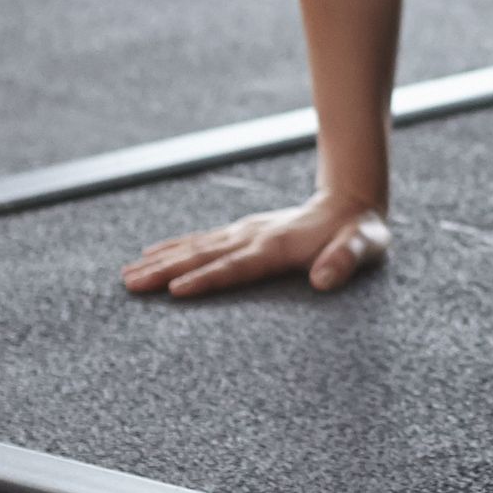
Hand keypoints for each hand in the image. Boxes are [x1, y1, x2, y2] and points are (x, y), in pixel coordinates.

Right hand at [121, 192, 388, 298]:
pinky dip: (174, 246)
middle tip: (129, 284)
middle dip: (166, 270)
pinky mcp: (243, 232)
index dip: (208, 278)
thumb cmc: (361, 232)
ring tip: (127, 274)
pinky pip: (202, 241)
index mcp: (279, 246)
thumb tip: (323, 280)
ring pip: (196, 247)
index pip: (237, 266)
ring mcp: (246, 232)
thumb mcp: (365, 245)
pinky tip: (151, 253)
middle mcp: (255, 236)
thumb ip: (346, 260)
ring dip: (161, 260)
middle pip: (204, 255)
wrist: (353, 201)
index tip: (175, 291)